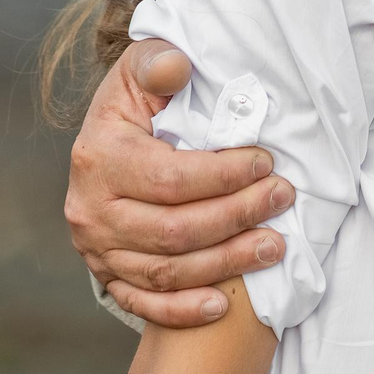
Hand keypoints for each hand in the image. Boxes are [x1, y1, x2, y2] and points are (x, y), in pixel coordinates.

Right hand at [65, 38, 294, 325]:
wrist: (106, 140)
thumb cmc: (137, 102)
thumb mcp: (140, 70)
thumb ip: (157, 62)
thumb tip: (177, 68)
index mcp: (99, 157)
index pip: (170, 178)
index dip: (223, 175)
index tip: (266, 163)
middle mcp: (90, 210)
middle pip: (174, 230)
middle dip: (237, 217)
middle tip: (283, 199)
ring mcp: (97, 250)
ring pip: (167, 270)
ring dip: (226, 263)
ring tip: (274, 246)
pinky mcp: (107, 276)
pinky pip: (144, 304)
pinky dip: (183, 310)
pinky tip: (222, 305)